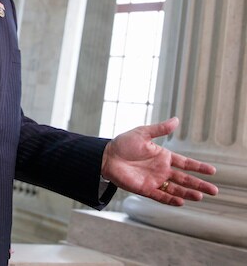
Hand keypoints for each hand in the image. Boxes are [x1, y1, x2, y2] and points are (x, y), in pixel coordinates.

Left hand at [101, 117, 217, 205]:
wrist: (106, 156)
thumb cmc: (123, 143)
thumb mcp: (142, 133)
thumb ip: (160, 129)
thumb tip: (176, 120)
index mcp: (163, 156)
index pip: (185, 163)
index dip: (198, 167)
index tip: (213, 171)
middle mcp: (161, 169)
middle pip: (185, 178)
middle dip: (199, 184)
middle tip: (214, 190)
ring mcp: (154, 180)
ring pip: (175, 189)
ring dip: (187, 193)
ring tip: (200, 196)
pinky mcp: (145, 188)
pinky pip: (160, 196)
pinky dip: (170, 199)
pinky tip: (181, 201)